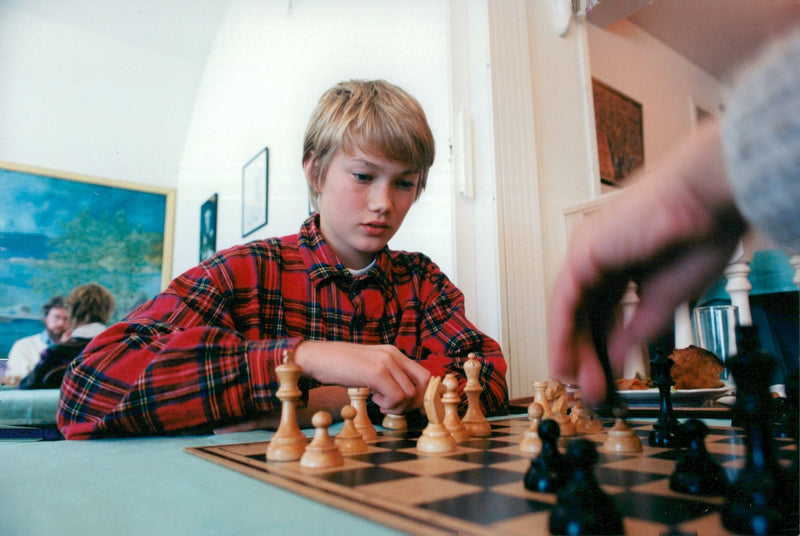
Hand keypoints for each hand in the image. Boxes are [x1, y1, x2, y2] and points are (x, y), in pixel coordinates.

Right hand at [293, 340, 430, 414]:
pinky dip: (388, 404)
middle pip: (423, 384)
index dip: (421, 394)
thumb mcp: (369, 367)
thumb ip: (387, 376)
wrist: (317, 358)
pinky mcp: (377, 372)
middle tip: (395, 406)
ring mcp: (386, 362)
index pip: (424, 374)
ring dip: (397, 405)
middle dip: (413, 402)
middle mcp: (393, 354)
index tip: (407, 404)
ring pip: (409, 393)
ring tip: (380, 402)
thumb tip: (406, 396)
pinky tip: (373, 399)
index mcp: (393, 353)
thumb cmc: (340, 367)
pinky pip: (396, 397)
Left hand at [548, 122, 747, 402]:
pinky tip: (567, 358)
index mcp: (621, 263)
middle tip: (589, 388)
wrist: (708, 201)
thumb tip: (615, 361)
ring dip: (572, 349)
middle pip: (583, 314)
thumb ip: (634, 332)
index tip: (602, 376)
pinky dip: (563, 331)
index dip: (600, 346)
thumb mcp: (662, 301)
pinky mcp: (583, 252)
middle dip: (585, 354)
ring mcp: (587, 253)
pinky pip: (565, 300)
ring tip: (577, 383)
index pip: (603, 313)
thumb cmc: (698, 238)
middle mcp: (598, 257)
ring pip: (570, 309)